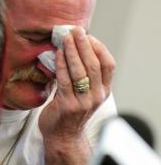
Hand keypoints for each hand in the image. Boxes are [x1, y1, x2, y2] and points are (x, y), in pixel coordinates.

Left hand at [38, 27, 115, 163]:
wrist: (62, 135)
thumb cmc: (70, 109)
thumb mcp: (83, 92)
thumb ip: (82, 74)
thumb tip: (73, 46)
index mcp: (103, 91)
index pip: (108, 64)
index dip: (98, 47)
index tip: (87, 35)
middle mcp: (97, 96)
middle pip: (94, 65)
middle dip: (84, 45)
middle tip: (76, 30)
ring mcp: (83, 102)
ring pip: (80, 71)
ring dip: (72, 52)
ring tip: (65, 38)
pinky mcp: (68, 105)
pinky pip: (65, 80)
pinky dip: (61, 65)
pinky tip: (57, 54)